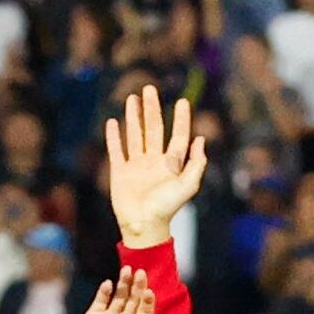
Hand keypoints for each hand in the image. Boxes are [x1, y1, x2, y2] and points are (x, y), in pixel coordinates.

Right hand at [62, 271, 156, 313]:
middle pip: (135, 299)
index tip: (148, 291)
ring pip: (120, 296)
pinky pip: (101, 300)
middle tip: (141, 272)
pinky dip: (104, 291)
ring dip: (124, 283)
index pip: (145, 311)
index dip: (148, 300)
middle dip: (138, 286)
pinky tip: (108, 284)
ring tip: (126, 270)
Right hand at [105, 85, 206, 249]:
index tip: (183, 101)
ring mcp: (136, 165)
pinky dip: (114, 137)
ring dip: (133, 116)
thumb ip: (196, 163)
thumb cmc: (167, 208)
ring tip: (132, 98)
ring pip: (135, 135)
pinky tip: (113, 122)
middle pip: (153, 129)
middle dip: (152, 108)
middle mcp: (153, 160)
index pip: (177, 135)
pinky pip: (116, 150)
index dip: (180, 119)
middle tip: (150, 89)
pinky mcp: (120, 172)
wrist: (144, 225)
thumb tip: (200, 140)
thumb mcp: (189, 185)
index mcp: (171, 163)